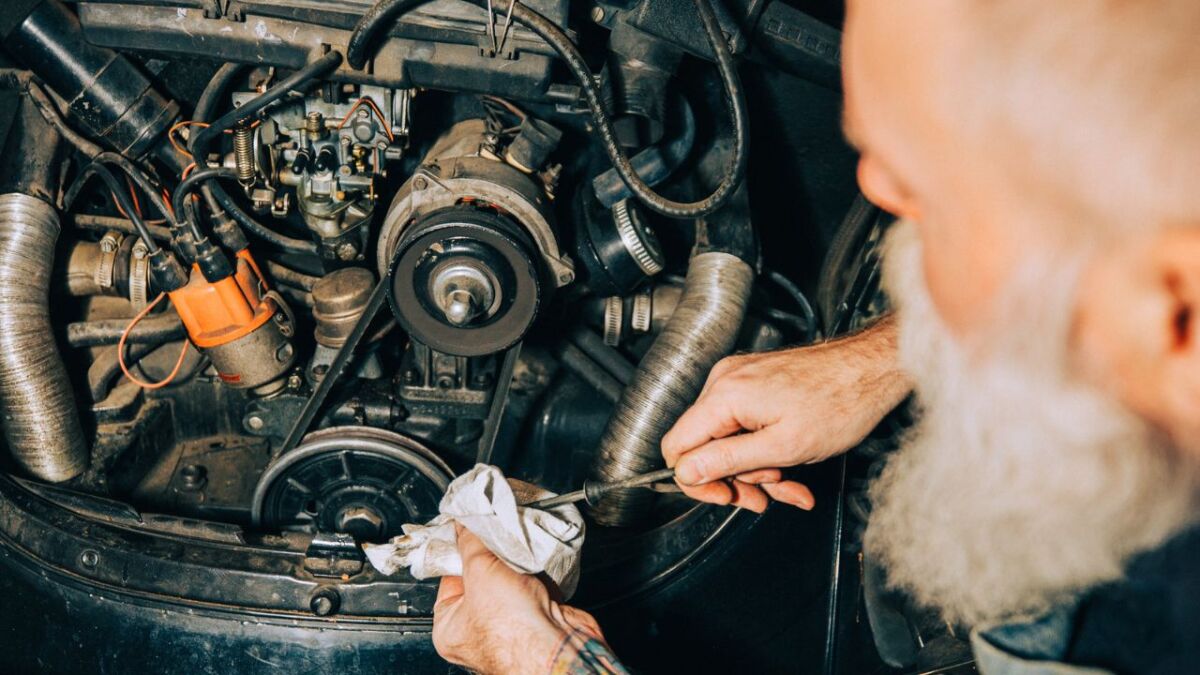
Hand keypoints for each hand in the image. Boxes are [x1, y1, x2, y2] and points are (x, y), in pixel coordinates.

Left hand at [433, 524, 610, 673]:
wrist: (558, 647)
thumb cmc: (513, 629)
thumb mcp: (480, 569)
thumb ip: (470, 541)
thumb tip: (465, 521)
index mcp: (450, 627)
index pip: (449, 575)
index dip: (460, 549)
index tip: (469, 528)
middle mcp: (478, 630)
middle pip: (482, 574)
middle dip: (493, 555)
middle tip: (497, 538)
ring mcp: (510, 625)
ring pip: (510, 578)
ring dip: (517, 563)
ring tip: (519, 553)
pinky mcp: (538, 618)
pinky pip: (534, 585)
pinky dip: (537, 573)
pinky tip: (538, 566)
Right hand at [662, 316, 908, 511]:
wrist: (871, 370)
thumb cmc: (840, 402)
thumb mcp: (782, 447)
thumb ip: (728, 460)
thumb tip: (686, 472)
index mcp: (725, 396)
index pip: (677, 445)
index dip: (696, 479)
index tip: (726, 496)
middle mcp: (725, 383)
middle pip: (703, 446)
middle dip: (735, 477)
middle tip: (765, 495)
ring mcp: (739, 381)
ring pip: (727, 440)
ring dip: (755, 469)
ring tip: (789, 482)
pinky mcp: (754, 384)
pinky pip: (744, 426)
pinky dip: (763, 450)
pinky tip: (789, 465)